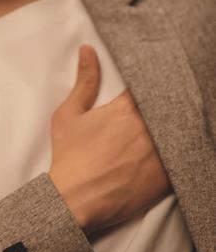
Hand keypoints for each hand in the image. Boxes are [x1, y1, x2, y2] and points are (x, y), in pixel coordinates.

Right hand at [48, 44, 171, 234]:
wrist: (74, 201)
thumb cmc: (70, 157)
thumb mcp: (70, 113)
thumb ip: (84, 80)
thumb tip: (88, 50)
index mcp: (126, 110)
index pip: (148, 87)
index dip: (150, 85)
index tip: (149, 87)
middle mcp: (148, 129)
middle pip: (167, 109)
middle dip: (163, 107)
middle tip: (156, 113)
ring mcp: (160, 155)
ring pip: (178, 133)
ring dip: (174, 129)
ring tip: (169, 129)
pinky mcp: (166, 180)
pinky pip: (181, 161)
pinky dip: (178, 155)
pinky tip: (173, 152)